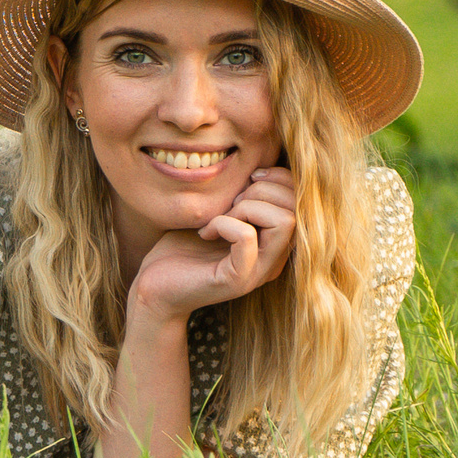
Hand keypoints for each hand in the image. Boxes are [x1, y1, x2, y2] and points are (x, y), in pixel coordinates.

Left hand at [129, 166, 297, 327]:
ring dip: (247, 207)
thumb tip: (260, 171)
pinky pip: (247, 238)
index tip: (245, 182)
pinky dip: (225, 223)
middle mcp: (275, 258)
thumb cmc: (183, 246)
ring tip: (220, 218)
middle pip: (296, 208)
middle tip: (228, 204)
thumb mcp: (218, 212)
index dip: (277, 180)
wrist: (155, 286)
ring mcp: (259, 271)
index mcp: (275, 242)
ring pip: (284, 221)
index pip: (301, 200)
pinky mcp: (237, 280)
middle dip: (260, 192)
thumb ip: (243, 195)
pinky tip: (206, 232)